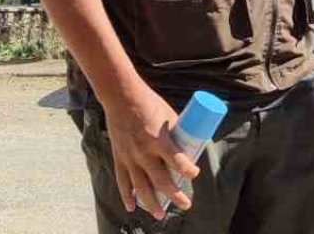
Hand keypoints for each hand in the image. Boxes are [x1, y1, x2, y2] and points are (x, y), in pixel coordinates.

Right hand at [101, 87, 199, 219]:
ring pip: (141, 186)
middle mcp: (144, 151)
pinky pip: (122, 181)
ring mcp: (130, 157)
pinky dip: (126, 195)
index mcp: (160, 139)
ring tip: (161, 215)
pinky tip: (132, 207)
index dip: (186, 170)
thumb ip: (177, 133)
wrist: (122, 98)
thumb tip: (193, 144)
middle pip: (160, 180)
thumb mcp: (169, 116)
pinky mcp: (119, 157)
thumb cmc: (150, 104)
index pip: (176, 159)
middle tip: (186, 205)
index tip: (194, 175)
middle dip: (174, 195)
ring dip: (151, 203)